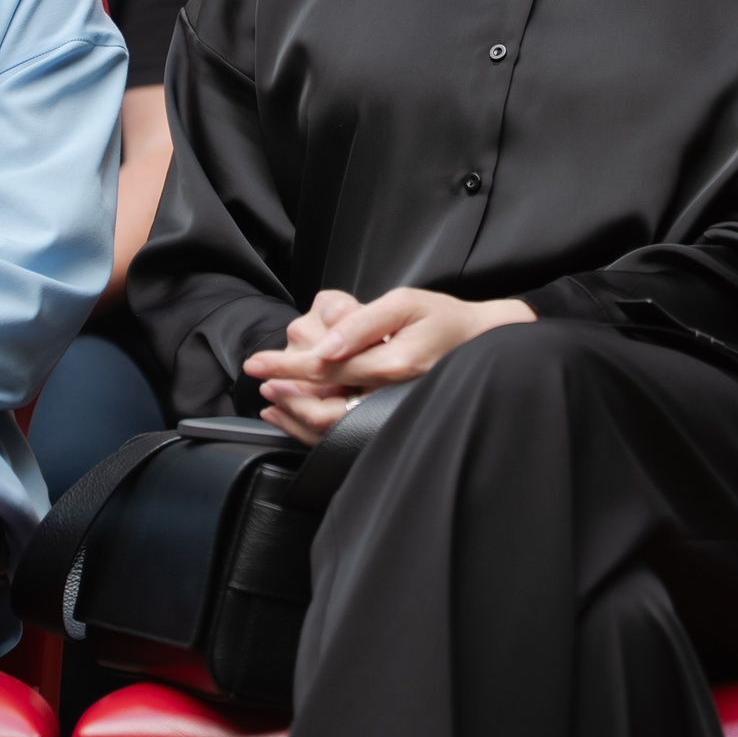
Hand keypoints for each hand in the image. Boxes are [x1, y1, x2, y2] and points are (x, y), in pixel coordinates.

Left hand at [242, 287, 534, 444]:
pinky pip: (346, 433)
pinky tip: (297, 417)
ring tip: (270, 403)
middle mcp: (390, 396)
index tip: (257, 364)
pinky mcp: (387, 419)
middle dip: (286, 394)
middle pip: (323, 407)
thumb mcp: (405, 303)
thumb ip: (363, 323)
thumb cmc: (442, 319)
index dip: (286, 367)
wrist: (479, 344)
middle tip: (259, 382)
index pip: (325, 370)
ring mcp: (389, 412)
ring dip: (295, 415)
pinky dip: (314, 428)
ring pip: (332, 428)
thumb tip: (326, 344)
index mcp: (393, 365)